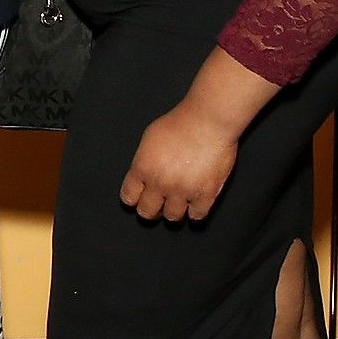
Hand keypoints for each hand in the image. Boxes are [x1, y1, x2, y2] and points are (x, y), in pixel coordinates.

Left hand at [121, 102, 239, 222]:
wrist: (208, 121)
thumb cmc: (180, 123)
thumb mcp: (149, 138)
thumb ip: (144, 160)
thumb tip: (143, 174)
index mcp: (143, 168)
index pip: (129, 197)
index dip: (134, 198)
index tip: (139, 198)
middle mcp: (160, 183)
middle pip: (147, 212)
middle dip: (151, 209)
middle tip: (158, 204)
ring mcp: (183, 191)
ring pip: (172, 217)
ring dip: (173, 211)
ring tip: (178, 203)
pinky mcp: (205, 194)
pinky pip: (197, 216)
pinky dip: (195, 212)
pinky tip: (196, 204)